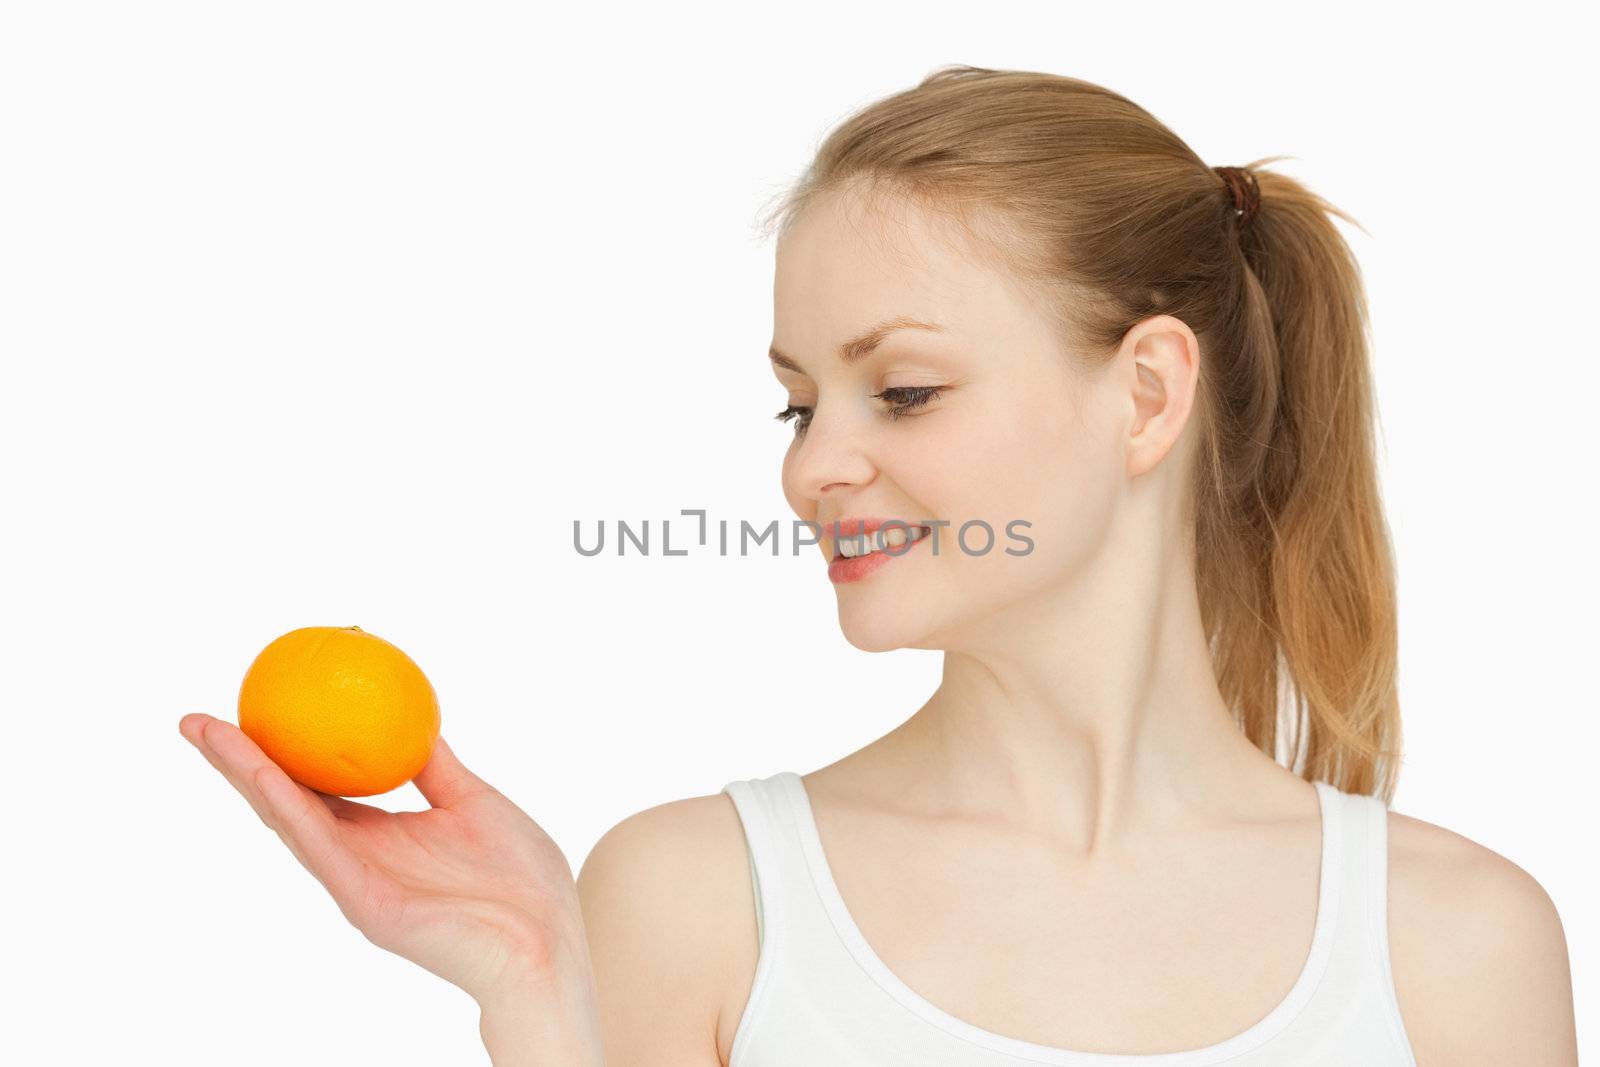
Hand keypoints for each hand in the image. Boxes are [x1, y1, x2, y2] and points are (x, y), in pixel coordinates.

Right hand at [177, 713, 587, 1004]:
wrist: (550, 939)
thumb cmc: (520, 878)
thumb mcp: (473, 800)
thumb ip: (437, 767)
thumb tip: (415, 717)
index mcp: (378, 835)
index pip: (313, 785)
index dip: (277, 750)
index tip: (250, 703)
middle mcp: (356, 858)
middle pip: (283, 802)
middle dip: (236, 763)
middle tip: (194, 721)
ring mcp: (356, 883)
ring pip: (289, 822)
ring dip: (246, 777)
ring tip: (209, 736)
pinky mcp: (367, 907)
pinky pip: (323, 851)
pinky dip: (291, 810)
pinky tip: (265, 774)